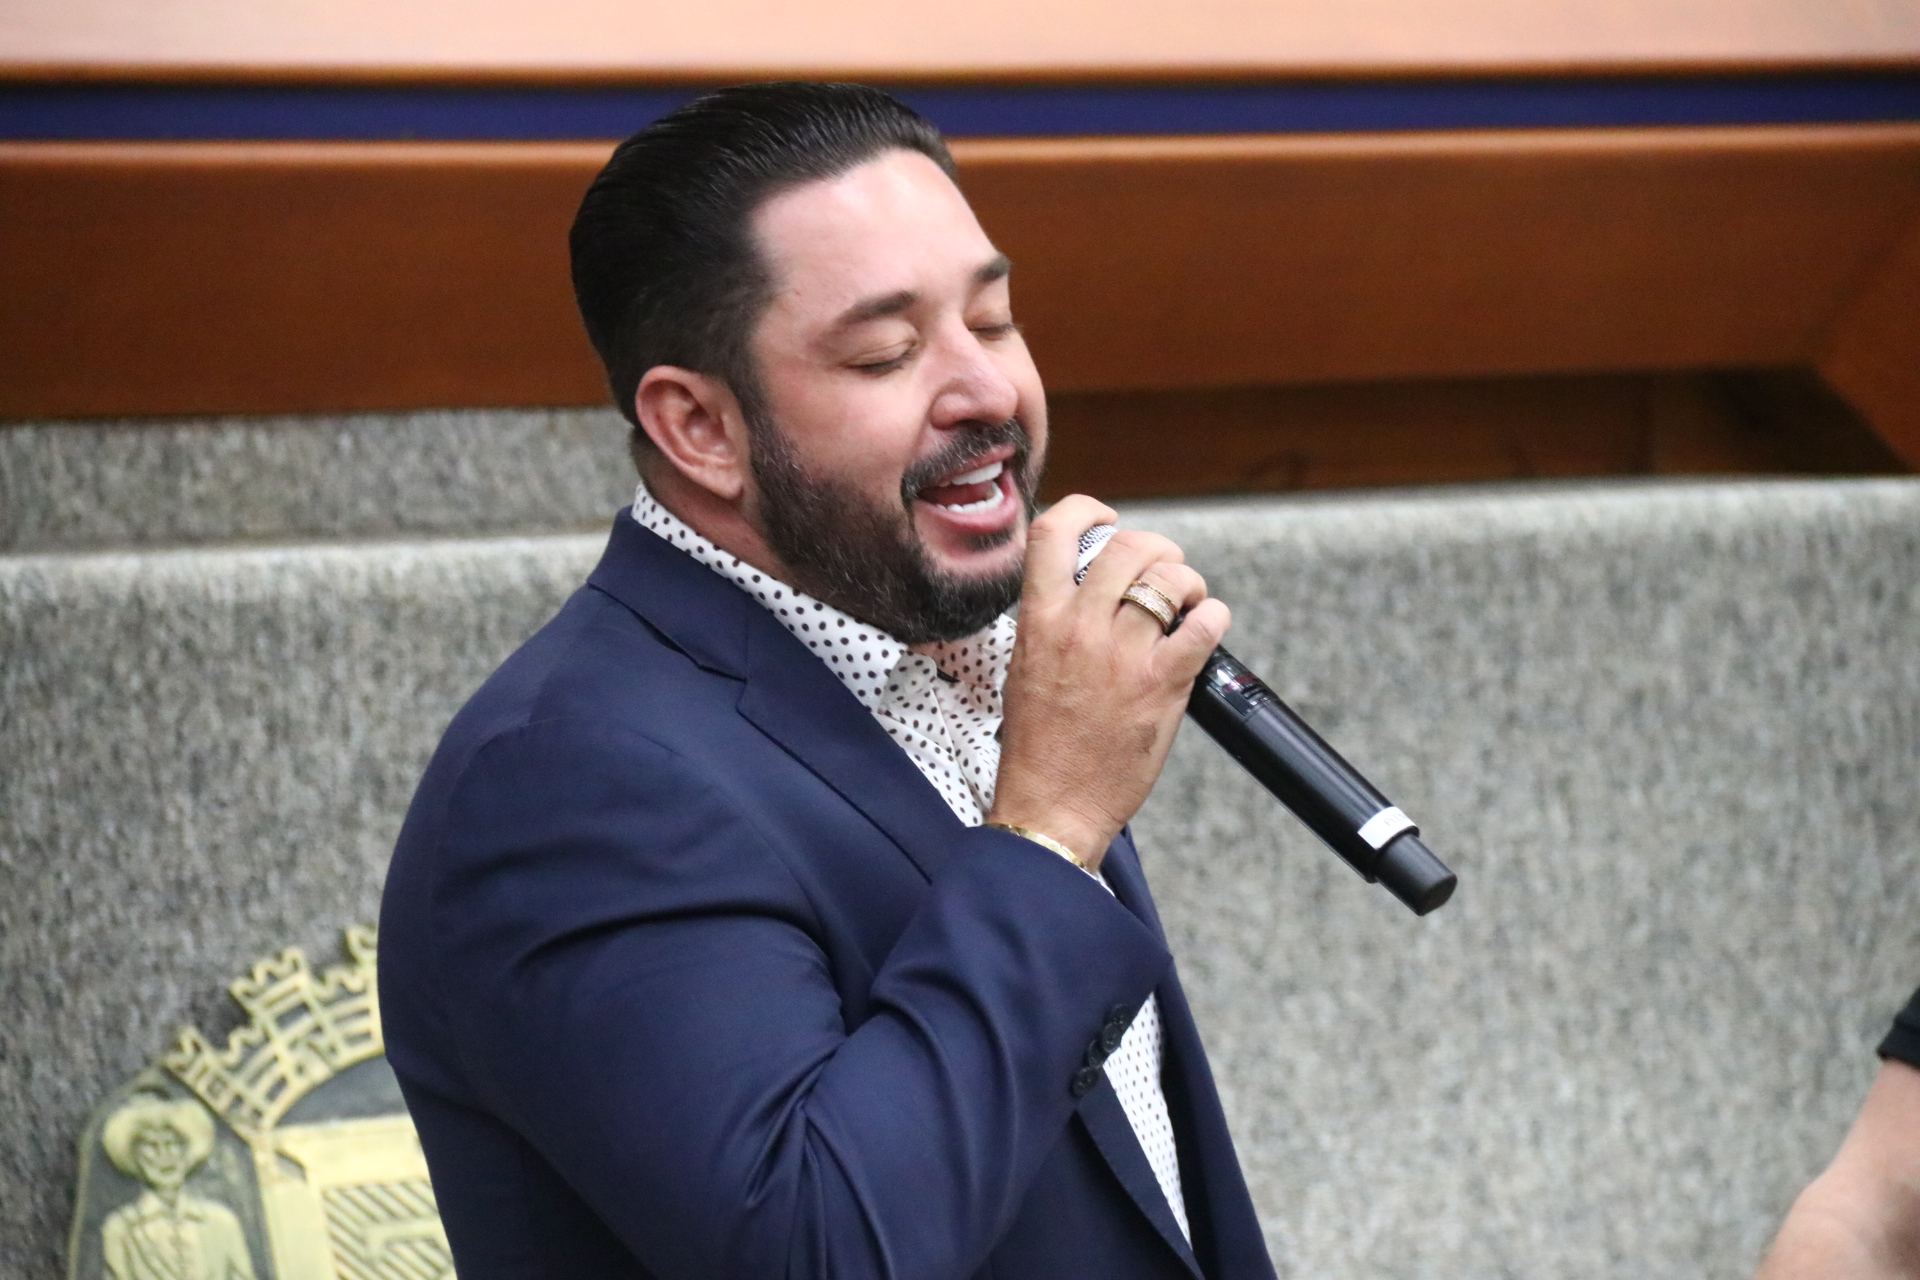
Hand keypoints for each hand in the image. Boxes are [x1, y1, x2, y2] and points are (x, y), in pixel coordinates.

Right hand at [988, 495, 1230, 869]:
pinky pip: (1203, 625)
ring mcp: (1122, 655)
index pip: (1054, 533)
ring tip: (1188, 601)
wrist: (1052, 805)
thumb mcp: (1025, 667)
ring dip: (1187, 582)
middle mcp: (1080, 628)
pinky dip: (1213, 617)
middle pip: (1127, 546)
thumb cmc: (1038, 747)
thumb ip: (1053, 622)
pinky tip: (1205, 628)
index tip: (1105, 519)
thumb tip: (1088, 590)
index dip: (1086, 511)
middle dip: (1155, 548)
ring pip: (1169, 578)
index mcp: (1039, 620)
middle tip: (1163, 568)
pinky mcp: (1161, 685)